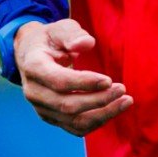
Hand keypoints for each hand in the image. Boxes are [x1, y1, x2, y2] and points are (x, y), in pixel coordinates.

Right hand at [13, 18, 133, 136]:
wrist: (32, 55)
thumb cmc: (50, 39)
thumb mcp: (59, 28)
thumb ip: (72, 34)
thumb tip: (87, 43)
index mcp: (33, 67)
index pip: (59, 82)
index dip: (84, 83)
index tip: (109, 80)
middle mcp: (34, 92)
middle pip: (68, 105)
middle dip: (99, 100)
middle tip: (122, 89)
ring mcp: (41, 108)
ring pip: (74, 121)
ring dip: (103, 114)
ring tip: (125, 101)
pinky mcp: (52, 118)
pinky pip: (76, 128)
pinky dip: (97, 121)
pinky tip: (114, 109)